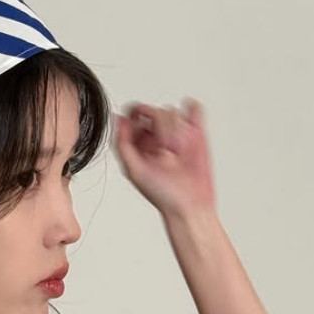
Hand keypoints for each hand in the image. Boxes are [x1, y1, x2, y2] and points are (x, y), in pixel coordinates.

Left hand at [109, 97, 216, 219]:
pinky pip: (194, 108)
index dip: (138, 115)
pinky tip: (189, 132)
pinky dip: (193, 113)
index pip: (133, 113)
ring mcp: (177, 131)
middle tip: (165, 152)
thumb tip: (118, 118)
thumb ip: (123, 144)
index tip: (144, 128)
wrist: (189, 205)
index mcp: (138, 141)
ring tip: (178, 152)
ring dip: (176, 130)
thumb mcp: (134, 171)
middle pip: (155, 110)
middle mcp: (156, 134)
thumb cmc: (162, 194)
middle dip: (161, 130)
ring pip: (173, 111)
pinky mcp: (196, 131)